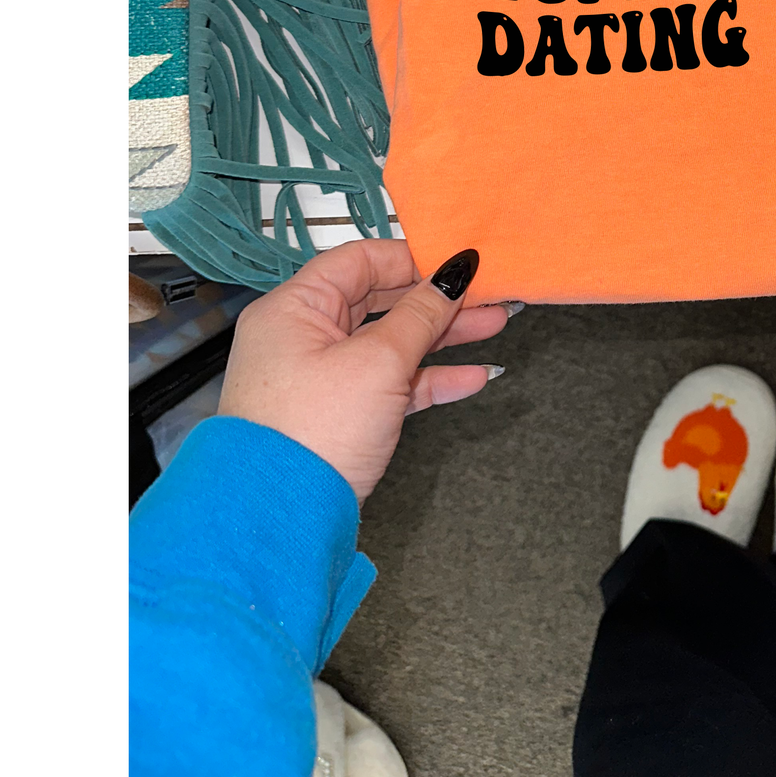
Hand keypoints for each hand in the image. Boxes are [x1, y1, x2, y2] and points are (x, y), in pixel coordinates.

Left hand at [217, 240, 510, 501]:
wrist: (280, 519)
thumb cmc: (312, 432)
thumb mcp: (378, 361)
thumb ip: (422, 315)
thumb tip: (453, 275)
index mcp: (295, 309)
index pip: (359, 261)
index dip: (412, 258)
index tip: (458, 262)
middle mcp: (303, 337)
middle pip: (380, 302)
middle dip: (437, 299)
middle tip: (486, 292)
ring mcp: (322, 379)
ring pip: (392, 343)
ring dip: (443, 337)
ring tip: (495, 325)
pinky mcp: (340, 417)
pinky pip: (392, 384)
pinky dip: (429, 378)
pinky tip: (472, 377)